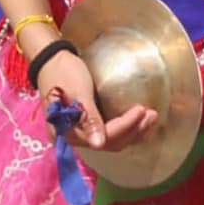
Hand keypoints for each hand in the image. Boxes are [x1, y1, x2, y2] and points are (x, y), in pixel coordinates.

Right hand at [34, 49, 157, 154]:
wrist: (50, 60)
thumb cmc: (63, 72)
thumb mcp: (78, 93)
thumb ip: (89, 119)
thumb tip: (98, 144)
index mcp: (69, 132)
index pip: (104, 137)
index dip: (126, 126)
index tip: (141, 110)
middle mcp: (75, 137)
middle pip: (110, 143)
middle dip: (134, 131)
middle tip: (153, 115)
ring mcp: (80, 132)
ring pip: (111, 140)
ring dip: (133, 131)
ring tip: (150, 118)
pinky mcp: (86, 124)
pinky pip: (108, 132)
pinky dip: (125, 128)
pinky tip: (138, 121)